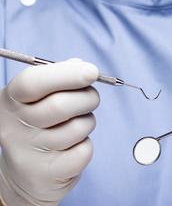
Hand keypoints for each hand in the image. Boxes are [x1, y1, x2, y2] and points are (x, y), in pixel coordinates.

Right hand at [0, 59, 99, 205]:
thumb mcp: (37, 100)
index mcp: (10, 101)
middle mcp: (14, 126)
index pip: (32, 82)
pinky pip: (84, 151)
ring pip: (78, 128)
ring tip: (77, 125)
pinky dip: (86, 145)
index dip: (67, 74)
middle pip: (61, 105)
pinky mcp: (48, 173)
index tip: (92, 72)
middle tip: (91, 98)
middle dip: (88, 98)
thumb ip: (58, 79)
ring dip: (87, 122)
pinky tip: (72, 147)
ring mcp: (29, 152)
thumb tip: (81, 66)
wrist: (26, 174)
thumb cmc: (39, 127)